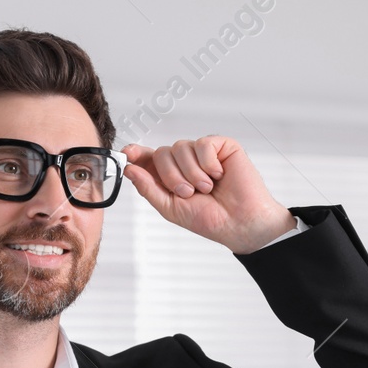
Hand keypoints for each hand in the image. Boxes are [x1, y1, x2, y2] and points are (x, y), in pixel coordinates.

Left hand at [122, 136, 295, 254]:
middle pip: (162, 153)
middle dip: (171, 175)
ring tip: (207, 188)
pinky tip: (219, 175)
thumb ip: (148, 188)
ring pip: (181, 147)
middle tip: (188, 193)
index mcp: (171, 176)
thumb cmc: (209, 219)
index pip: (149, 158)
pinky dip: (208, 163)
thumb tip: (129, 168)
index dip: (137, 153)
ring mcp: (203, 153)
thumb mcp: (170, 208)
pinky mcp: (222, 146)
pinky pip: (203, 144)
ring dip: (192, 173)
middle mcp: (185, 162)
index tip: (127, 153)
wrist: (239, 223)